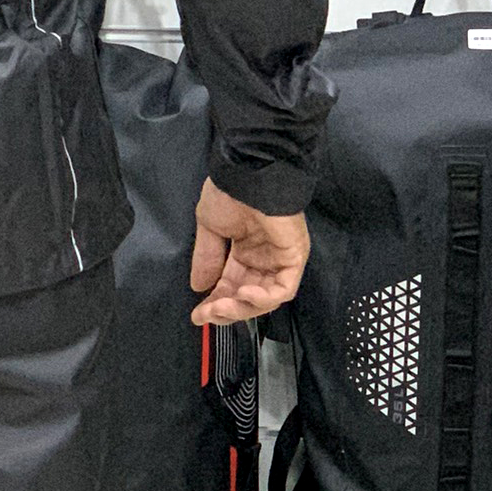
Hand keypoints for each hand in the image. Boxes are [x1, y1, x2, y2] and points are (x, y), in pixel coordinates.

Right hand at [189, 178, 309, 325]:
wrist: (247, 176)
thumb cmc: (229, 194)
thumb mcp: (209, 227)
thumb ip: (207, 258)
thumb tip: (198, 287)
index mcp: (244, 251)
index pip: (231, 286)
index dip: (214, 303)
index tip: (197, 315)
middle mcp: (264, 259)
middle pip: (248, 299)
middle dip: (226, 310)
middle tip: (206, 314)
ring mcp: (280, 259)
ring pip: (266, 299)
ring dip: (242, 308)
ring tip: (220, 306)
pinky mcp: (294, 258)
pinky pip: (283, 289)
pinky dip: (263, 298)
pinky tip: (243, 293)